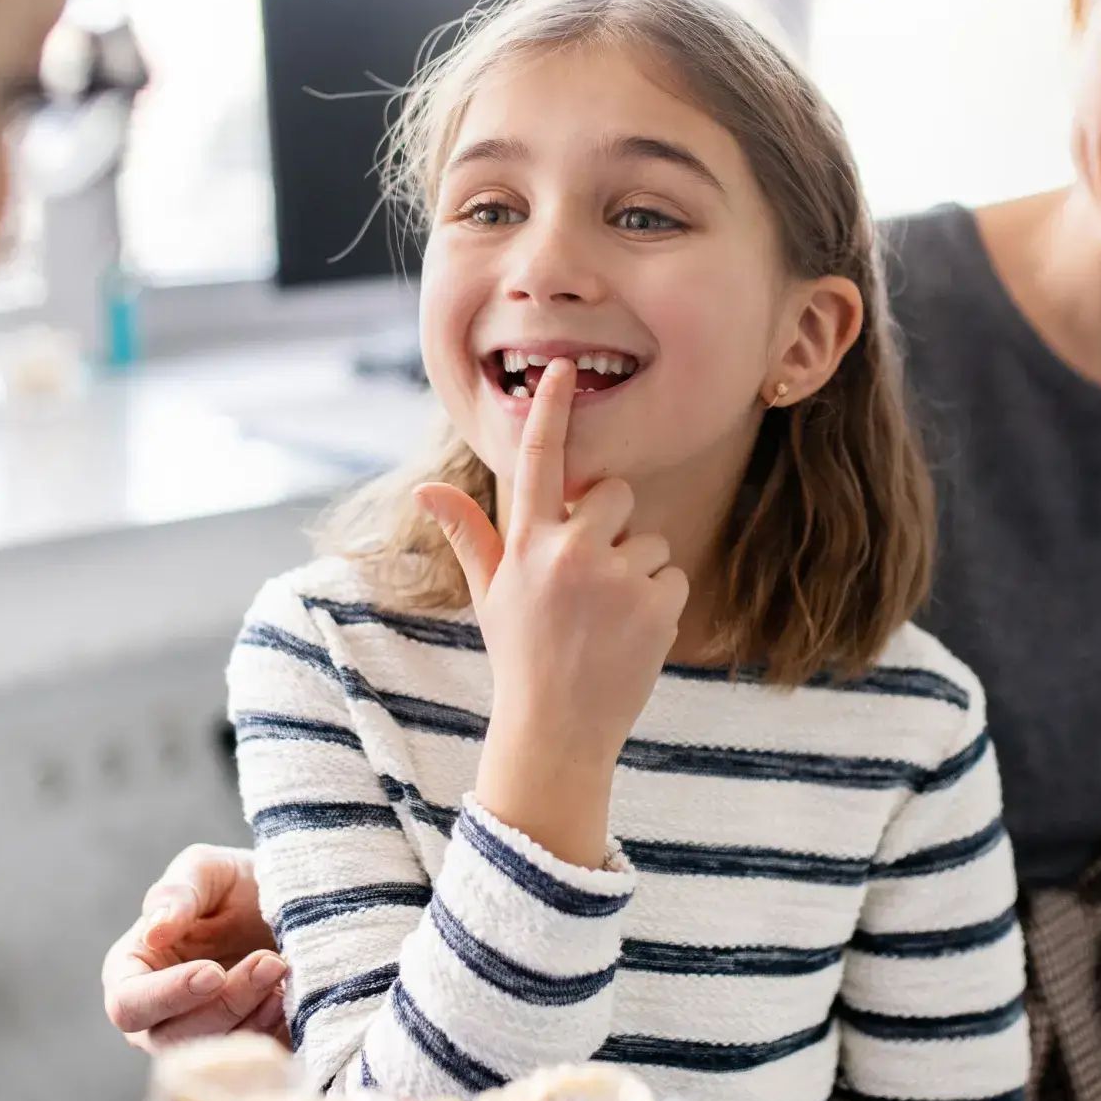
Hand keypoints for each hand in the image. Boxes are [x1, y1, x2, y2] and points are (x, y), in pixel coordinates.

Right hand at [101, 844, 288, 1052]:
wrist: (292, 906)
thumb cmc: (234, 885)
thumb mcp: (207, 870)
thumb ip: (176, 893)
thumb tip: (154, 933)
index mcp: (131, 972)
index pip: (129, 1005)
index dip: (167, 995)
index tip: (212, 972)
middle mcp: (157, 1017)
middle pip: (174, 1038)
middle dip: (225, 1003)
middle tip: (270, 962)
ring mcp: (198, 1038)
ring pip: (214, 1052)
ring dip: (253, 1016)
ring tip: (283, 969)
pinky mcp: (240, 1050)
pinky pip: (250, 1060)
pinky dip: (272, 1032)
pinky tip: (289, 997)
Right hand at [417, 358, 687, 866]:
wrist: (557, 733)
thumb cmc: (521, 655)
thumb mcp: (489, 593)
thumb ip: (468, 533)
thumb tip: (425, 487)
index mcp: (526, 544)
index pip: (538, 461)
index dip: (551, 410)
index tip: (561, 367)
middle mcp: (568, 552)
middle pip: (615, 493)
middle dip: (611, 524)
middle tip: (589, 579)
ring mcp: (615, 577)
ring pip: (649, 538)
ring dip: (637, 570)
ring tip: (606, 618)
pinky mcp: (656, 602)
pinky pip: (674, 574)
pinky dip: (661, 601)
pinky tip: (631, 634)